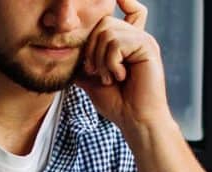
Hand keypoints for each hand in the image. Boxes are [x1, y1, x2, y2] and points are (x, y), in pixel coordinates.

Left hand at [77, 0, 171, 131]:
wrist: (135, 120)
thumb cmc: (117, 103)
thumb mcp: (92, 79)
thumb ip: (83, 62)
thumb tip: (63, 50)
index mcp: (128, 42)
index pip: (129, 9)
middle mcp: (138, 37)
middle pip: (104, 21)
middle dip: (92, 49)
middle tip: (97, 72)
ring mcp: (144, 41)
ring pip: (107, 31)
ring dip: (100, 59)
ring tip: (109, 78)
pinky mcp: (148, 48)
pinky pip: (116, 42)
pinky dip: (110, 62)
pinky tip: (120, 77)